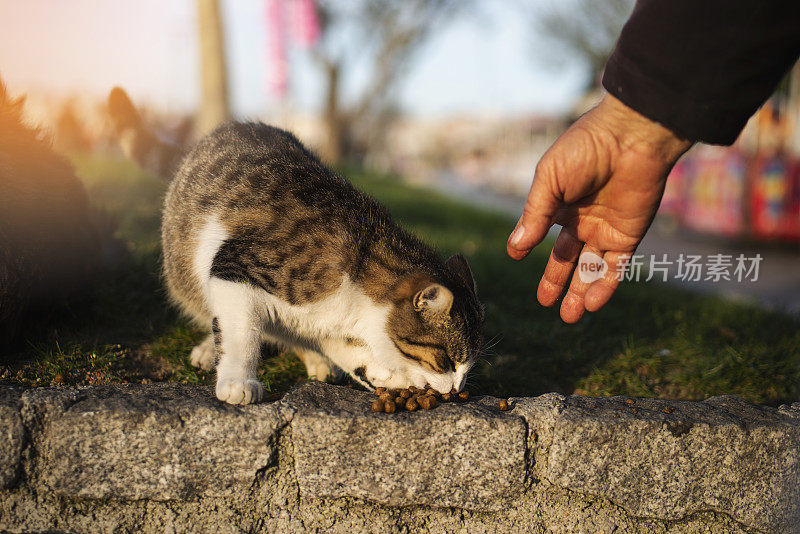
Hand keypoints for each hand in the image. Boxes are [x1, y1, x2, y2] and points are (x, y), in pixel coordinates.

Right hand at [507, 94, 691, 322]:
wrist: (631, 137)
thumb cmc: (585, 149)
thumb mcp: (549, 179)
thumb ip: (534, 215)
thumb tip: (515, 248)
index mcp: (559, 202)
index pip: (540, 231)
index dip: (527, 245)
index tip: (517, 257)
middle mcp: (581, 218)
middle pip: (566, 257)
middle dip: (556, 280)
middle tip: (545, 303)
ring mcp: (605, 228)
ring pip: (590, 268)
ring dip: (580, 292)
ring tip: (569, 317)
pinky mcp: (628, 235)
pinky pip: (615, 266)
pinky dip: (605, 286)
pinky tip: (592, 305)